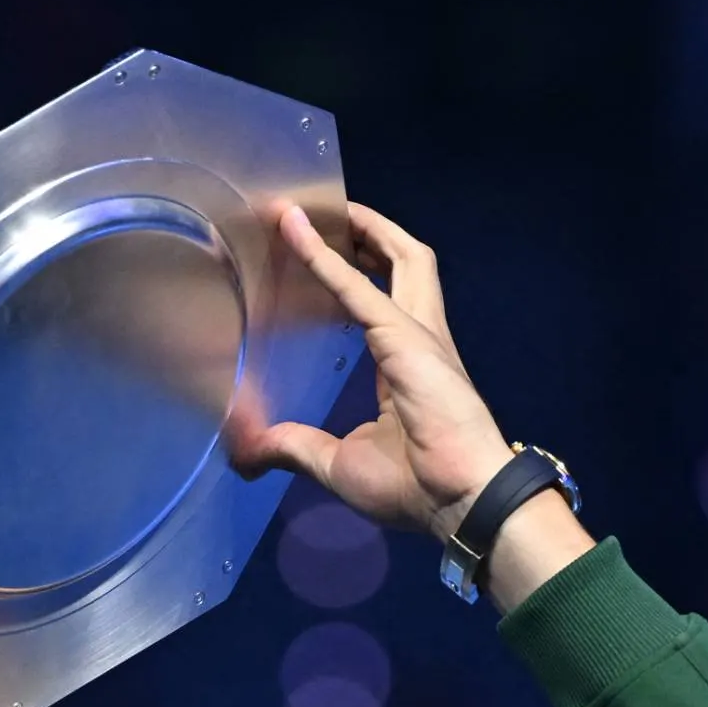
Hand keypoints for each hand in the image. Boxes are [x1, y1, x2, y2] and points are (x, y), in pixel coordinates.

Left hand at [225, 201, 513, 546]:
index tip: (321, 255)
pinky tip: (295, 232)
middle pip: (404, 264)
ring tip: (320, 205)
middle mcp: (421, 339)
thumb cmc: (414, 487)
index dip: (354, 274)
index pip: (381, 303)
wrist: (458, 501)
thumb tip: (249, 449)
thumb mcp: (338, 463)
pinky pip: (356, 286)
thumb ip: (294, 446)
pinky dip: (323, 257)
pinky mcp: (406, 337)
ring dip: (363, 225)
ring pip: (400, 256)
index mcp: (406, 366)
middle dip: (372, 233)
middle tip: (327, 214)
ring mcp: (419, 333)